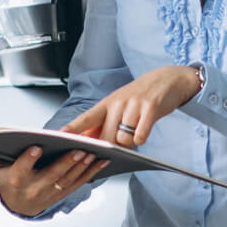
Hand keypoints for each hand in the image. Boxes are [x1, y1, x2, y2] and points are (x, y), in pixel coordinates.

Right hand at [0, 145, 107, 217]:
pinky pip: (80, 183)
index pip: (22, 170)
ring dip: (83, 167)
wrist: (20, 205)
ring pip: (69, 180)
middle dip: (66, 162)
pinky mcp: (64, 193)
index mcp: (16, 181)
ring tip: (94, 152)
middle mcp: (35, 189)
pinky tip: (103, 160)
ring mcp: (51, 193)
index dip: (28, 159)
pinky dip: (92, 172)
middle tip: (79, 148)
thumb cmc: (7, 179)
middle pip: (52, 175)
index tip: (37, 147)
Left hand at [63, 65, 201, 146]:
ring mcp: (133, 105)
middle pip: (106, 138)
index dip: (73, 128)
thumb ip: (103, 123)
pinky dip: (142, 138)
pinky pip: (140, 136)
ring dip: (129, 142)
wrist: (166, 80)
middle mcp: (117, 103)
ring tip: (135, 130)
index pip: (86, 118)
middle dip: (111, 147)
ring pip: (123, 140)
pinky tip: (144, 129)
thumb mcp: (118, 105)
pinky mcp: (150, 109)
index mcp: (106, 103)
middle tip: (119, 141)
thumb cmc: (139, 96)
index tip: (60, 135)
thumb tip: (86, 141)